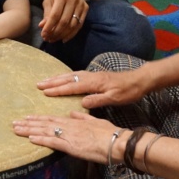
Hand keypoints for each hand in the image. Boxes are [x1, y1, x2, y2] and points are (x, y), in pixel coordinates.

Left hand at [12, 111, 118, 164]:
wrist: (118, 142)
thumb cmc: (109, 134)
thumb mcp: (95, 122)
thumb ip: (82, 117)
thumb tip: (72, 113)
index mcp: (74, 121)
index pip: (51, 119)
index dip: (38, 118)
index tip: (26, 117)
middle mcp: (68, 126)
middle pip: (44, 124)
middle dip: (28, 123)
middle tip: (13, 123)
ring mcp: (69, 136)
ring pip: (45, 131)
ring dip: (29, 130)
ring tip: (16, 129)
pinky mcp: (71, 146)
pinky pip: (53, 142)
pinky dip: (41, 139)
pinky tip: (31, 138)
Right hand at [35, 67, 150, 109]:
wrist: (140, 80)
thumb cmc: (128, 91)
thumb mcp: (115, 98)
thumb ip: (98, 100)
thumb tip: (82, 104)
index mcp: (95, 82)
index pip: (73, 86)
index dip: (58, 89)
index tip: (45, 92)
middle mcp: (91, 76)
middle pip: (68, 78)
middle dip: (53, 81)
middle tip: (38, 84)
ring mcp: (93, 75)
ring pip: (71, 74)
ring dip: (57, 78)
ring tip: (45, 80)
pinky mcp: (95, 75)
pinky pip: (76, 74)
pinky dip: (66, 76)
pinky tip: (63, 79)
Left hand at [38, 0, 89, 42]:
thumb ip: (47, 12)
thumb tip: (42, 26)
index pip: (55, 15)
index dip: (49, 26)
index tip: (43, 35)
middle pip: (64, 21)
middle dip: (55, 33)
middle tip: (48, 39)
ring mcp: (81, 4)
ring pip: (72, 25)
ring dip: (62, 35)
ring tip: (54, 39)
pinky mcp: (86, 9)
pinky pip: (79, 25)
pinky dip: (72, 34)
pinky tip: (64, 38)